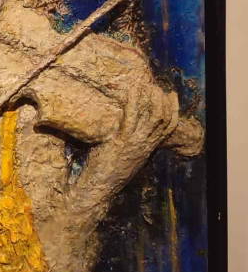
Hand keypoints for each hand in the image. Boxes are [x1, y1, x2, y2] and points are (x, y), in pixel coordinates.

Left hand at [71, 74, 179, 221]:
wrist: (98, 189)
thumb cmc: (106, 173)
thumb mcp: (125, 157)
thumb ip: (132, 145)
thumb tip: (129, 130)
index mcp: (147, 149)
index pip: (168, 127)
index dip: (173, 110)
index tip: (172, 95)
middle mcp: (144, 145)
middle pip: (162, 118)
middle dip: (162, 99)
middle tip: (156, 85)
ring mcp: (133, 143)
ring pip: (150, 116)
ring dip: (149, 97)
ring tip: (145, 82)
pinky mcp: (120, 141)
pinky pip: (130, 118)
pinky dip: (133, 101)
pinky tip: (131, 90)